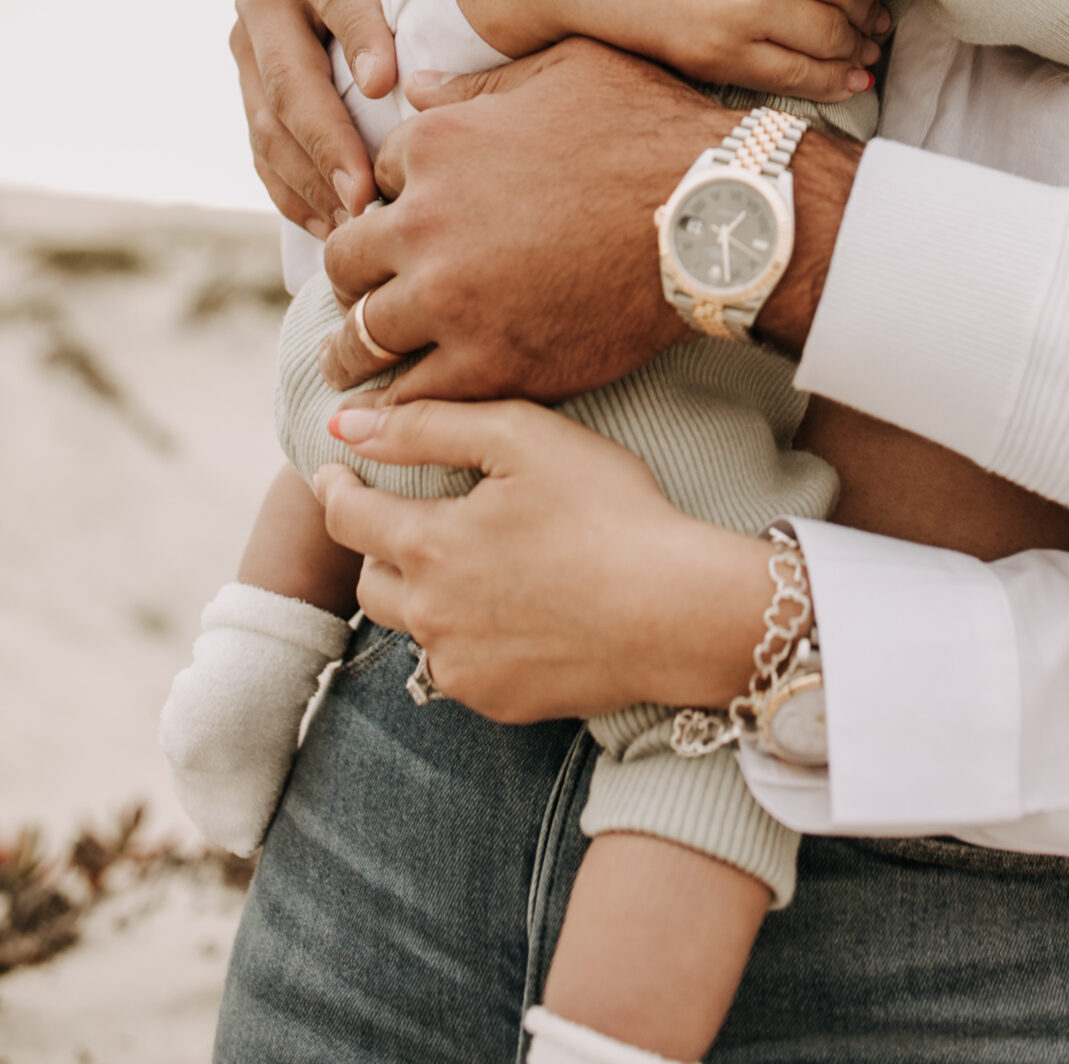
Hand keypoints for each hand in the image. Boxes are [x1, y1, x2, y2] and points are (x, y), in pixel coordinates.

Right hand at [231, 0, 406, 234]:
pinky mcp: (250, 82)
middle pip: (288, 73)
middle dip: (326, 138)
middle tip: (366, 192)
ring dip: (307, 177)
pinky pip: (261, 144)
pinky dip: (290, 188)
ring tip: (353, 223)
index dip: (359, 37)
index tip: (386, 85)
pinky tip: (327, 224)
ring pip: (266, 119)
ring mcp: (251, 42)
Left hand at [315, 38, 860, 396]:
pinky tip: (400, 405)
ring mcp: (450, 298)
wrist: (716, 218)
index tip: (411, 222)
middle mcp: (425, 220)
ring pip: (360, 333)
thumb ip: (478, 84)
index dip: (397, 198)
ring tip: (352, 361)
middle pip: (346, 257)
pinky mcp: (488, 362)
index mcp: (437, 143)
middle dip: (356, 274)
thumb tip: (411, 85)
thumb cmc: (653, 130)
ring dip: (352, 346)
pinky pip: (411, 395)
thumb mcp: (565, 73)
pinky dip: (399, 401)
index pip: (378, 176)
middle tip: (362, 295)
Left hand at [315, 398, 773, 721]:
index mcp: (428, 546)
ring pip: (413, 628)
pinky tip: (511, 611)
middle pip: (369, 579)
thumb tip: (347, 427)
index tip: (336, 473)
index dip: (335, 488)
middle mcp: (429, 616)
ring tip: (464, 566)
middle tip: (408, 518)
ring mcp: (462, 668)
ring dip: (421, 595)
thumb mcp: (522, 437)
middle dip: (378, 545)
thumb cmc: (608, 510)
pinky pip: (458, 666)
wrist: (676, 611)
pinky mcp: (498, 702)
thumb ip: (428, 424)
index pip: (346, 516)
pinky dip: (467, 636)